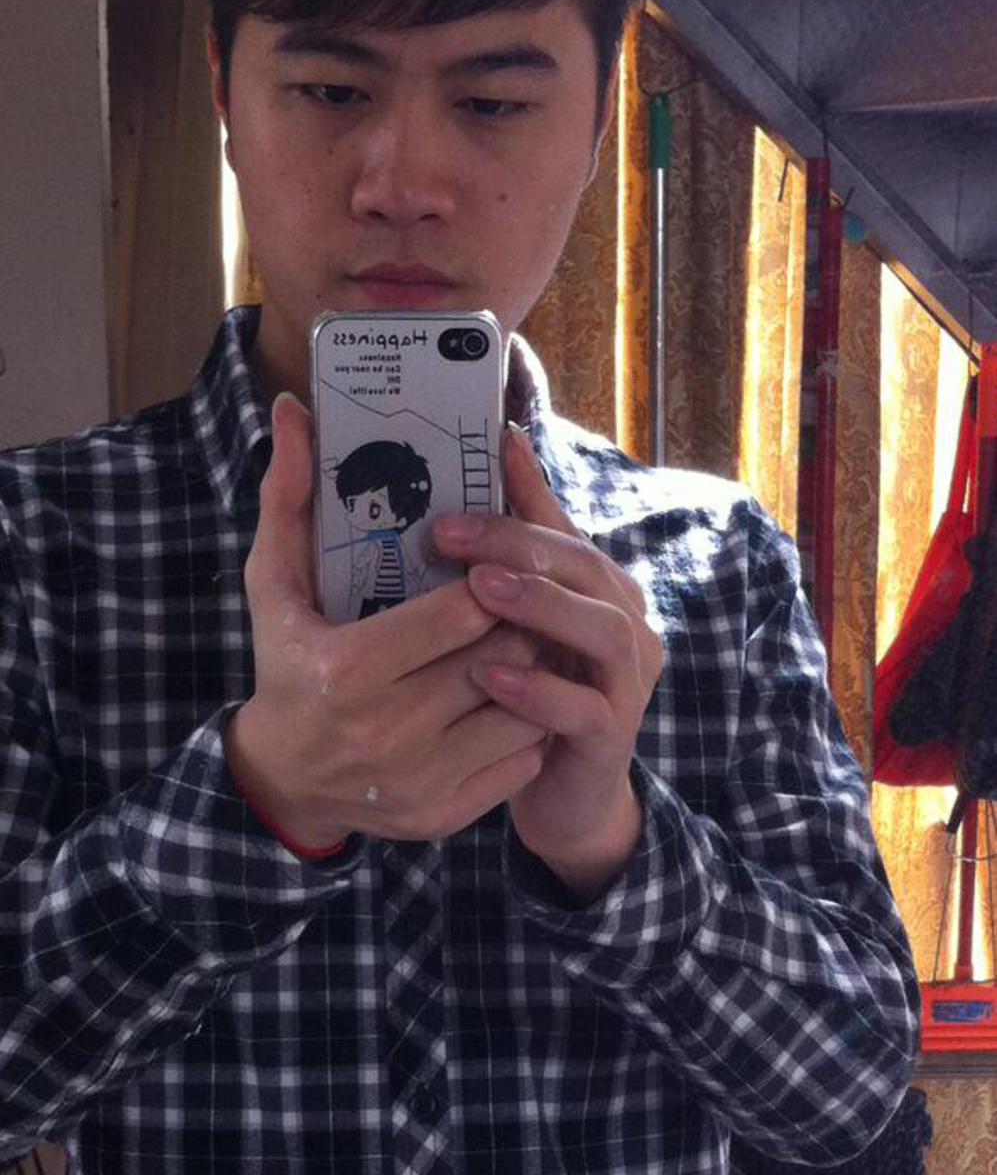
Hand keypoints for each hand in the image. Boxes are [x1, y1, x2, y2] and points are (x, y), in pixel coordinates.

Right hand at [224, 394, 546, 850]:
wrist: (285, 780)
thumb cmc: (286, 665)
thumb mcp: (274, 584)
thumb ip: (286, 496)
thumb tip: (290, 409)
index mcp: (347, 669)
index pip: (462, 612)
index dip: (491, 581)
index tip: (491, 566)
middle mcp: (386, 731)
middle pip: (501, 655)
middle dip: (521, 618)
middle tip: (522, 596)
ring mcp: (420, 779)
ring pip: (524, 706)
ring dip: (536, 668)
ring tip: (523, 640)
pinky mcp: (445, 814)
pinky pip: (522, 756)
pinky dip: (531, 721)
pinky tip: (514, 695)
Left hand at [433, 426, 662, 899]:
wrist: (564, 793)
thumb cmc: (535, 691)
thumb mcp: (522, 616)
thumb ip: (520, 542)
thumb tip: (503, 445)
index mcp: (604, 588)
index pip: (565, 531)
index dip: (519, 499)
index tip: (467, 472)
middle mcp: (628, 626)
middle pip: (585, 568)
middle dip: (518, 545)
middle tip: (449, 533)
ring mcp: (627, 682)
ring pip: (601, 629)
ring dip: (540, 605)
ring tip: (478, 589)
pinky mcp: (612, 737)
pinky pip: (584, 708)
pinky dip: (539, 689)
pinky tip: (489, 677)